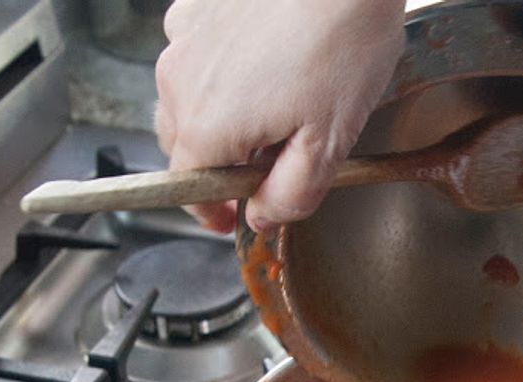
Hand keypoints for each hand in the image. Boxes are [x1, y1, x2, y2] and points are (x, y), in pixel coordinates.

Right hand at [155, 0, 405, 232]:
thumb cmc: (342, 44)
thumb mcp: (329, 142)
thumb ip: (292, 193)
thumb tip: (263, 217)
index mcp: (208, 127)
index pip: (188, 188)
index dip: (211, 211)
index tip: (231, 218)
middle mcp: (180, 81)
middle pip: (184, 144)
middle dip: (218, 166)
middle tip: (262, 171)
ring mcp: (184, 38)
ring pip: (187, 98)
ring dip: (219, 117)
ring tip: (272, 114)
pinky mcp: (196, 6)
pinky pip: (195, 54)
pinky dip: (221, 72)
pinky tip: (264, 66)